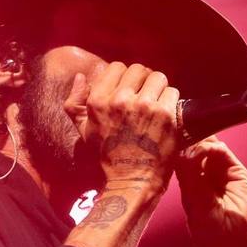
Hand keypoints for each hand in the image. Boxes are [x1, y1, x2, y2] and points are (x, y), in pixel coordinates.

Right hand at [82, 62, 180, 193]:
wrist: (132, 179)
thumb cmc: (108, 156)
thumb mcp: (84, 131)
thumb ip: (74, 103)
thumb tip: (80, 77)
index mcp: (98, 101)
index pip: (117, 67)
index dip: (126, 76)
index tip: (131, 89)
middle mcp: (120, 100)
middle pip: (140, 69)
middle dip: (144, 80)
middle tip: (146, 95)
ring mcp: (144, 106)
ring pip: (158, 77)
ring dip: (159, 88)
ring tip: (157, 103)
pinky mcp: (165, 114)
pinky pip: (172, 92)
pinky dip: (171, 101)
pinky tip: (166, 114)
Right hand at [176, 137, 246, 246]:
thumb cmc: (229, 244)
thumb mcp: (210, 211)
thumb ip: (195, 181)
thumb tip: (182, 153)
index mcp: (236, 176)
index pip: (217, 148)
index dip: (200, 144)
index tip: (182, 146)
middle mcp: (221, 177)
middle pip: (203, 149)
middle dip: (187, 145)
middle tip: (169, 144)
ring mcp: (207, 186)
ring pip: (191, 161)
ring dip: (179, 156)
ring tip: (165, 154)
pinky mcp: (194, 196)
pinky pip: (184, 176)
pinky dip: (175, 170)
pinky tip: (165, 167)